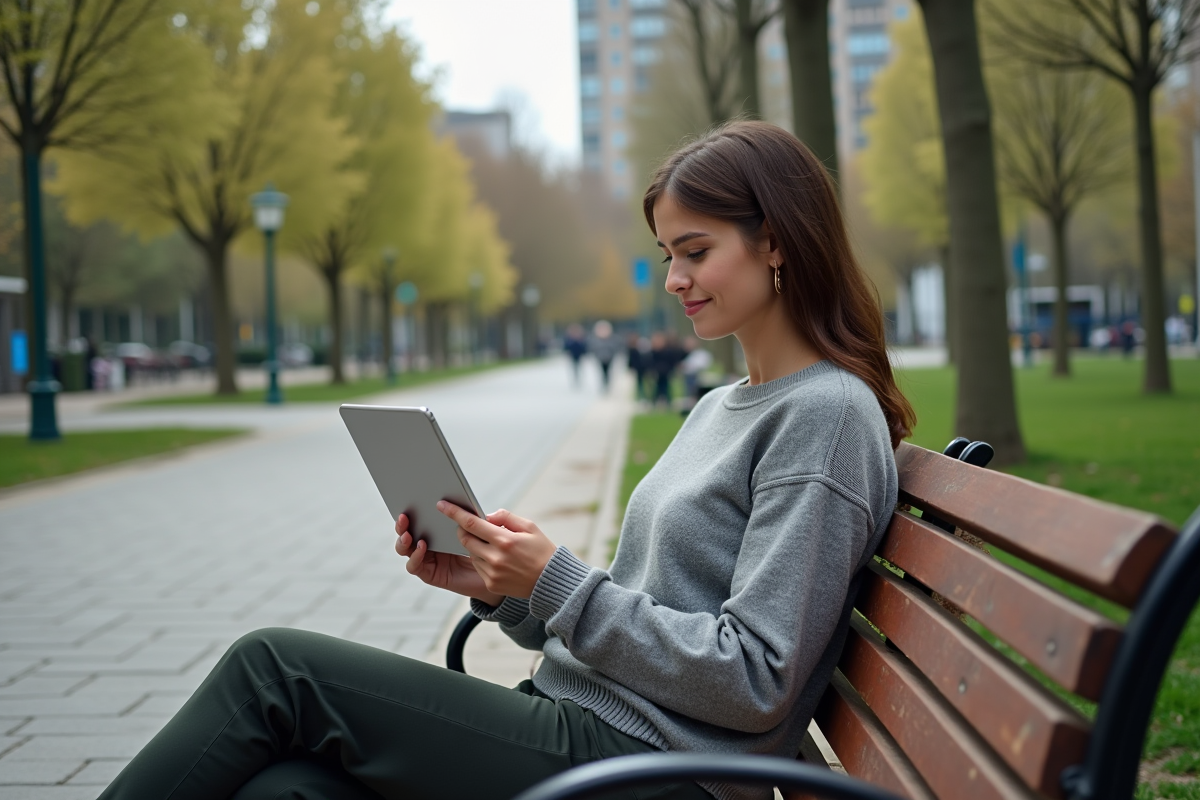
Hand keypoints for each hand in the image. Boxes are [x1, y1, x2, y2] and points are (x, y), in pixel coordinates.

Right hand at [394, 514, 503, 605]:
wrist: (492, 574)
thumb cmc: (484, 549)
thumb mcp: (477, 529)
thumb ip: (470, 516)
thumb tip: (461, 503)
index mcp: (436, 529)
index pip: (417, 518)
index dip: (411, 510)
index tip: (409, 499)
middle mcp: (427, 543)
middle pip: (406, 532)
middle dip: (402, 524)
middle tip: (404, 516)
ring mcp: (426, 559)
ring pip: (405, 549)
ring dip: (403, 541)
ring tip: (409, 534)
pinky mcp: (428, 574)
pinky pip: (414, 566)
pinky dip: (415, 556)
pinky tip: (421, 546)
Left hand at [437, 502, 556, 599]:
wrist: (550, 581)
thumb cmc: (541, 550)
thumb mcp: (529, 527)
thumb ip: (505, 517)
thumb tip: (485, 516)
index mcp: (505, 540)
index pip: (471, 523)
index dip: (454, 513)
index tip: (442, 505)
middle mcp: (495, 558)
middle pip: (465, 539)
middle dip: (463, 530)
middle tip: (470, 526)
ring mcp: (492, 573)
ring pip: (471, 553)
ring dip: (476, 546)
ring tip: (494, 546)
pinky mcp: (491, 584)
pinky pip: (478, 567)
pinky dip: (482, 560)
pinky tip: (498, 560)